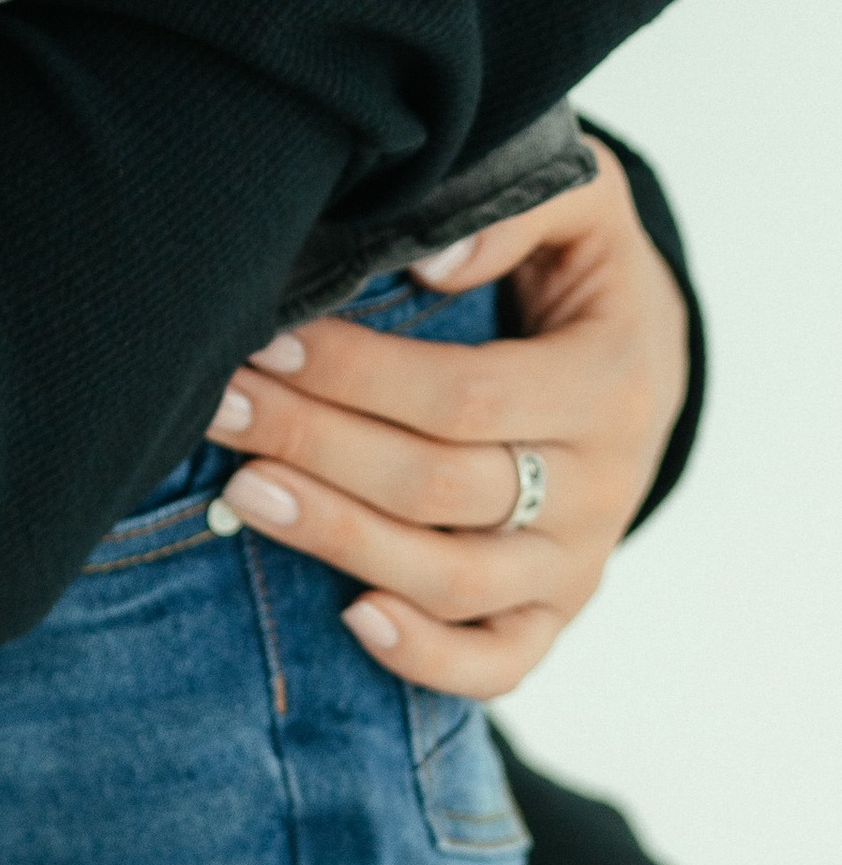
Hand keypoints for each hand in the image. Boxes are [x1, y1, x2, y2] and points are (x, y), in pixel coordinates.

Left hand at [202, 141, 687, 693]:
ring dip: (339, 540)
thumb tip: (433, 256)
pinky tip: (351, 621)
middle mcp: (601, 487)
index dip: (358, 374)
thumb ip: (520, 211)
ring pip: (454, 580)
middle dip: (316, 444)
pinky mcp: (555, 610)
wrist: (645, 350)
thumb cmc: (583, 260)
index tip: (266, 340)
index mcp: (609, 382)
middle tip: (219, 405)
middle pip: (440, 488)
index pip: (466, 397)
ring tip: (242, 492)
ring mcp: (579, 562)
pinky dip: (427, 656)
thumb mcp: (582, 203)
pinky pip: (499, 661)